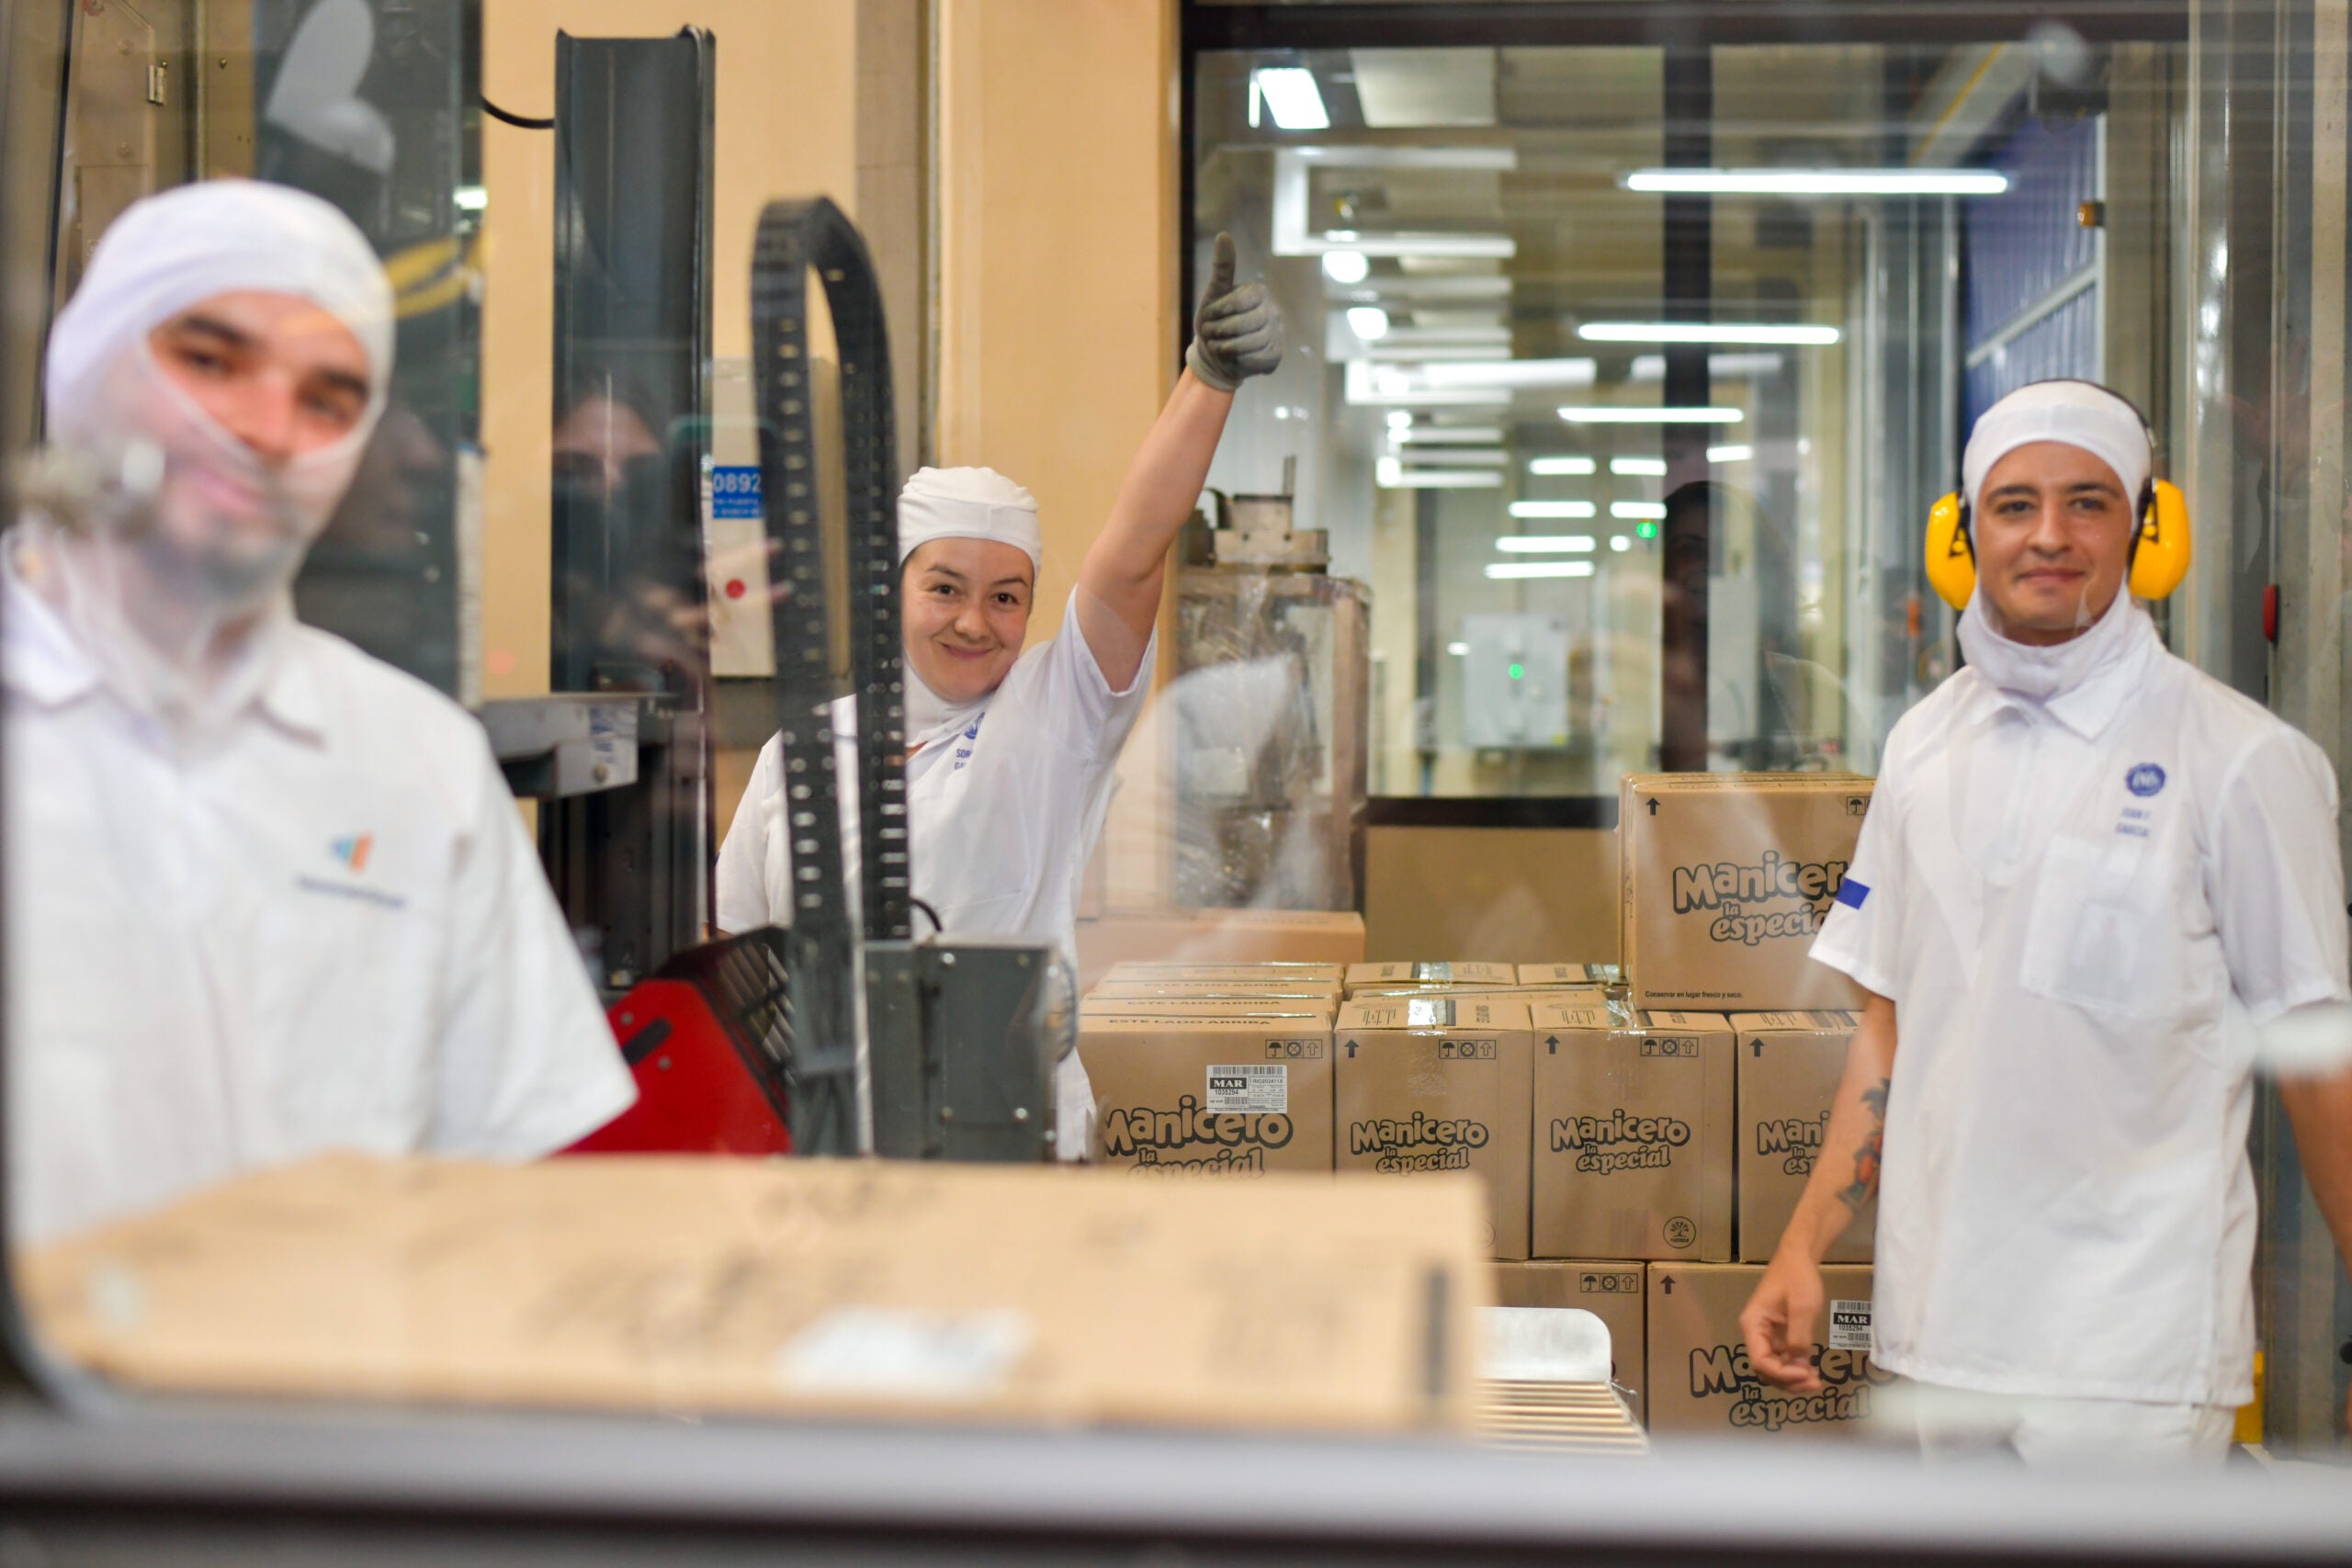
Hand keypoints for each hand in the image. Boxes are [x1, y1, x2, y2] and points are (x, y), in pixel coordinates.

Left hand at [1185, 232, 1283, 392]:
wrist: (1216, 355)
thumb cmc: (1214, 321)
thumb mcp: (1214, 293)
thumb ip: (1222, 267)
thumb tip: (1223, 234)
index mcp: (1259, 292)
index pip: (1238, 302)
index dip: (1217, 312)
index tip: (1208, 316)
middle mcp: (1273, 311)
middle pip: (1242, 325)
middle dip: (1219, 332)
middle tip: (1211, 333)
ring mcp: (1277, 334)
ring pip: (1248, 344)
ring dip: (1225, 348)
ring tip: (1218, 346)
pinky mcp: (1276, 355)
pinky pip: (1255, 360)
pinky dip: (1237, 360)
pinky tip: (1233, 357)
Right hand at [1739, 1250, 1826, 1392]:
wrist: (1798, 1257)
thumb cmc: (1798, 1278)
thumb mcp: (1801, 1308)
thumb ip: (1799, 1338)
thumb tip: (1800, 1367)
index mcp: (1753, 1324)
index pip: (1760, 1361)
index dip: (1781, 1374)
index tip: (1805, 1374)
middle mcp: (1755, 1333)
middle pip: (1765, 1369)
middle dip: (1788, 1381)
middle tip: (1815, 1384)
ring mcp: (1766, 1334)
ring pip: (1774, 1367)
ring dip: (1792, 1378)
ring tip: (1815, 1382)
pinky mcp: (1778, 1334)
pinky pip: (1782, 1359)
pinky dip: (1795, 1369)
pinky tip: (1811, 1371)